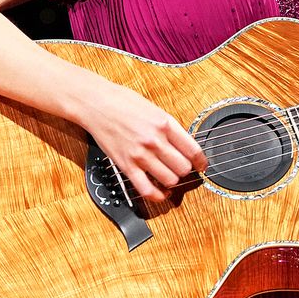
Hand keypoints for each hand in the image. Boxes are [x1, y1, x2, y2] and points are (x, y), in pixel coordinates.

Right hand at [82, 83, 207, 204]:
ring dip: (172, 181)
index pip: (193, 150)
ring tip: (169, 177)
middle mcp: (155, 140)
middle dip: (185, 170)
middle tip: (182, 169)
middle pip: (183, 168)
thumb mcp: (154, 108)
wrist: (96, 104)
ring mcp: (141, 155)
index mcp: (165, 123)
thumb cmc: (122, 102)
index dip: (201, 161)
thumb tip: (182, 144)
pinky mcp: (127, 166)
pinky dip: (157, 195)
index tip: (202, 165)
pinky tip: (161, 193)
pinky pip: (147, 189)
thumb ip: (168, 127)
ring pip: (169, 180)